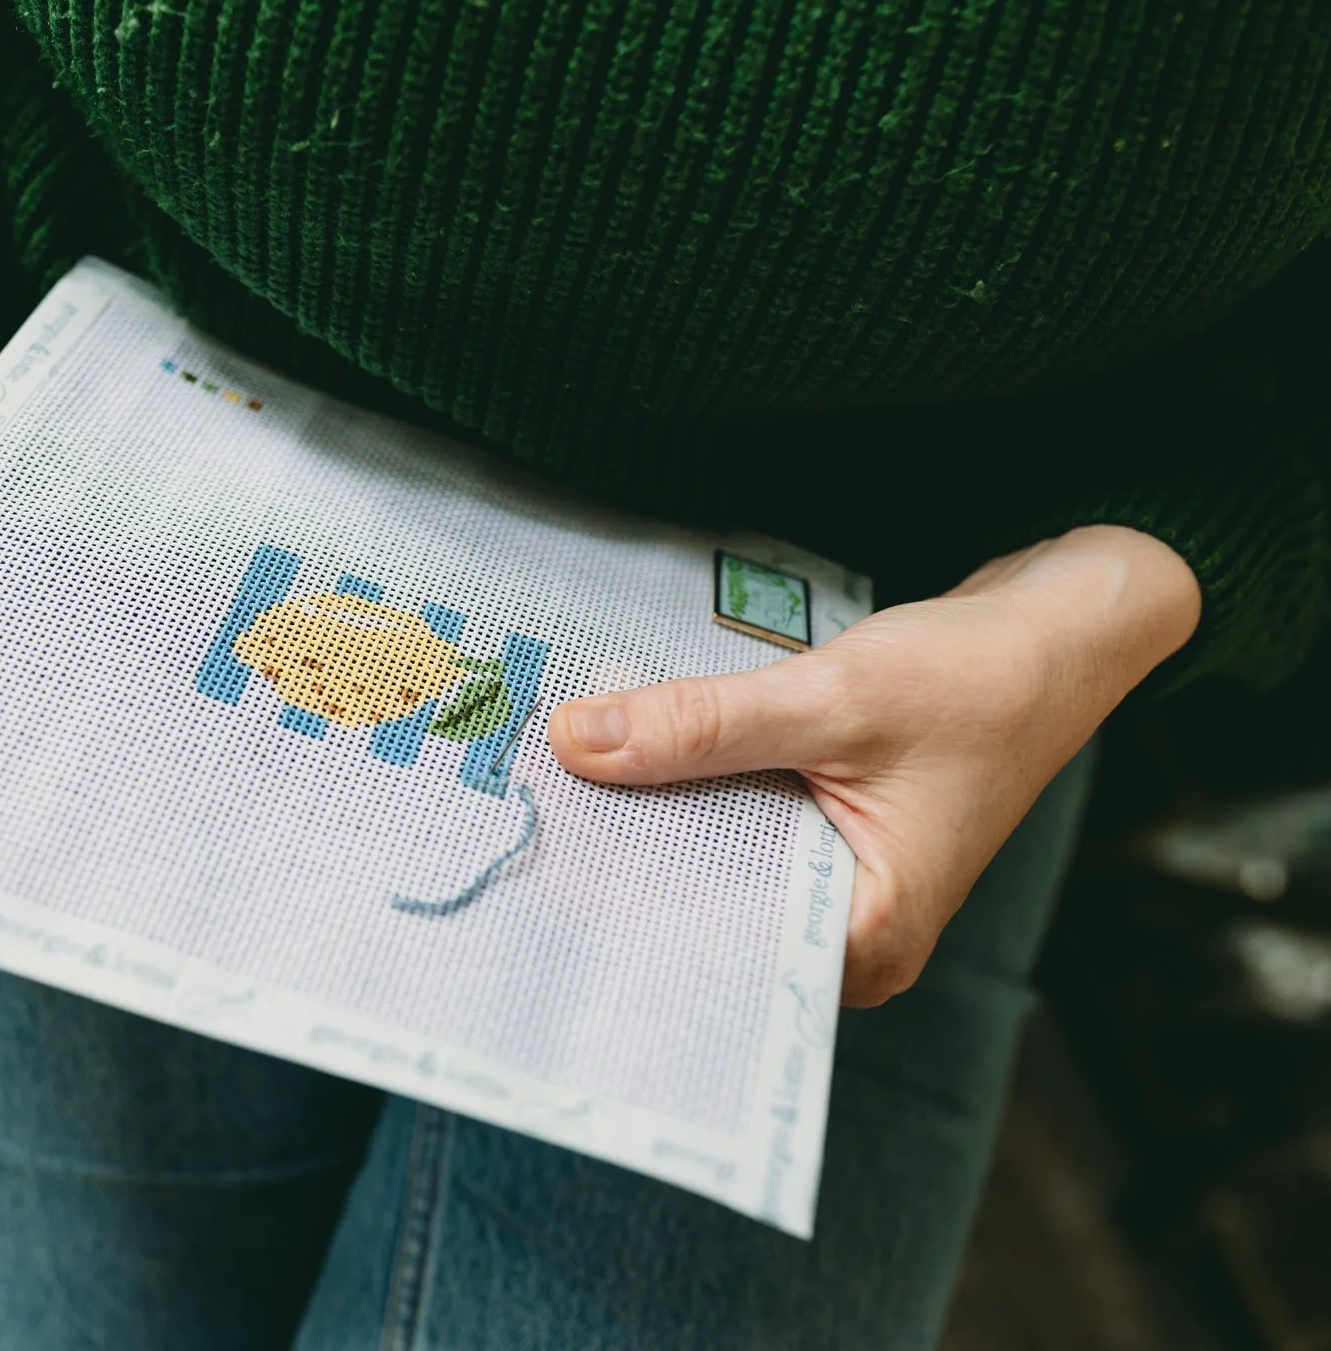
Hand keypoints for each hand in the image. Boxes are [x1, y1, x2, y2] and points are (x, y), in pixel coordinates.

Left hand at [547, 526, 1200, 1006]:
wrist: (1059, 630)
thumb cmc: (980, 679)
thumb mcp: (829, 699)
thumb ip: (701, 725)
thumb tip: (577, 740)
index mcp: (866, 937)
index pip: (716, 948)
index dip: (624, 909)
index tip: (534, 871)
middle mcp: (851, 933)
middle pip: (705, 910)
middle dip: (625, 861)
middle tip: (518, 823)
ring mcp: (837, 884)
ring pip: (713, 862)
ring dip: (649, 818)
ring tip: (548, 792)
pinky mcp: (822, 834)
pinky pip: (733, 823)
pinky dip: (687, 790)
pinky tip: (620, 760)